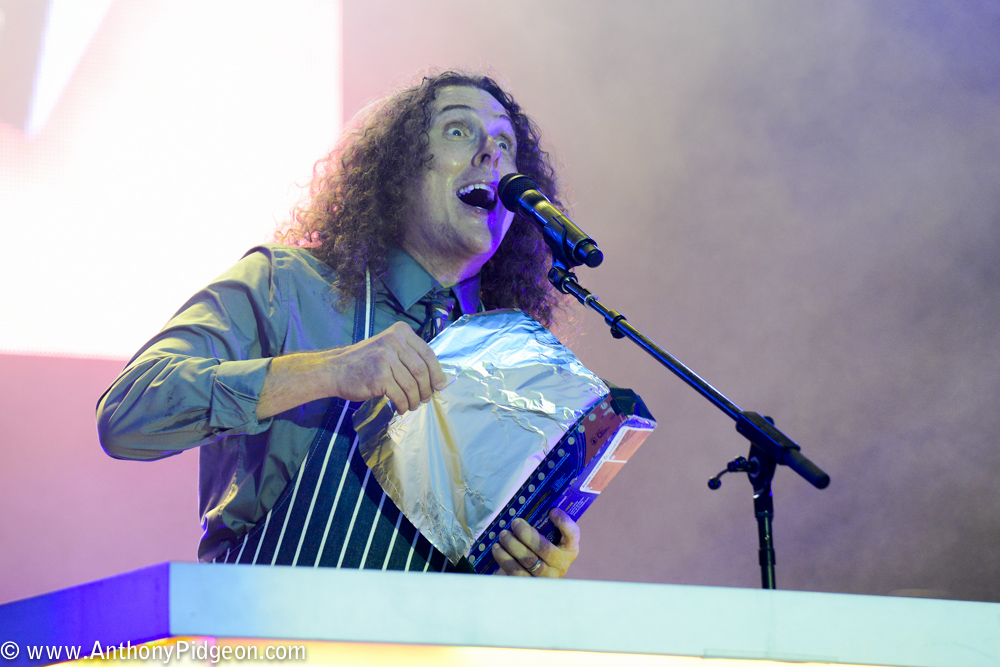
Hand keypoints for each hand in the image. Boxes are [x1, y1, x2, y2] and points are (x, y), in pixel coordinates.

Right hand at [257, 321, 446, 419]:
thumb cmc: (365, 362)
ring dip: (415, 400)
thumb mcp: (388, 348)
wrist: (335, 370)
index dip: (437, 373)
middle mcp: (394, 341)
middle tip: (425, 399)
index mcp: (400, 332)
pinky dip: (404, 405)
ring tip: (412, 405)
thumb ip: (409, 355)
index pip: (428, 354)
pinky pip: (400, 395)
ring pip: (412, 385)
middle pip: (422, 370)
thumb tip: (436, 377)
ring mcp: (386, 358)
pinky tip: (401, 408)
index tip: (440, 386)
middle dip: (427, 389)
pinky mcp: (379, 376)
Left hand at [491, 509, 579, 576]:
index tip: (552, 511)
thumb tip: (530, 502)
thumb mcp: (548, 536)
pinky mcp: (530, 585)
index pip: (572, 534)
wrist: (533, 575)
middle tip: (515, 522)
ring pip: (528, 560)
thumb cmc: (540, 548)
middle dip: (526, 534)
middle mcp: (561, 564)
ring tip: (503, 534)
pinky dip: (504, 558)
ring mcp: (547, 577)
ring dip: (512, 545)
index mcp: (570, 547)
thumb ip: (545, 523)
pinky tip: (497, 548)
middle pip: (544, 548)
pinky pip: (515, 572)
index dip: (563, 523)